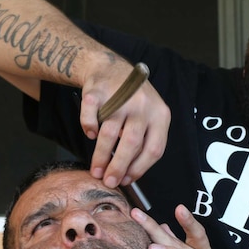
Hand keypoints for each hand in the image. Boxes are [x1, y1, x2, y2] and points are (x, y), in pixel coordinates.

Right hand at [80, 63, 170, 187]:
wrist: (110, 67)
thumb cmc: (133, 99)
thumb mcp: (150, 115)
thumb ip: (145, 140)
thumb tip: (129, 174)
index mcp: (160, 115)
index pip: (154, 149)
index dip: (140, 169)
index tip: (127, 181)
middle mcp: (142, 106)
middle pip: (131, 144)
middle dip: (118, 167)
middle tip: (109, 182)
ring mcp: (120, 98)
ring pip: (110, 134)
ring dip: (101, 156)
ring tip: (96, 170)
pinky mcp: (97, 92)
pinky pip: (90, 118)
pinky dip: (88, 129)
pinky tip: (90, 136)